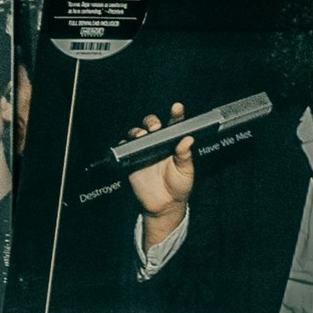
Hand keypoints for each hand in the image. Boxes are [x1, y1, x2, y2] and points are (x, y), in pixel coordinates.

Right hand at [123, 107, 196, 242]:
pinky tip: (129, 146)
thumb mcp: (186, 172)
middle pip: (152, 125)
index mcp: (174, 144)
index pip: (175, 125)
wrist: (165, 205)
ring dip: (138, 131)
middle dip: (151, 121)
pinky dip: (125, 144)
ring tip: (143, 136)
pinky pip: (125, 148)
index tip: (177, 107)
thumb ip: (185, 156)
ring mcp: (145, 151)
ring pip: (137, 133)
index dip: (176, 114)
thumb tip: (188, 140)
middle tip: (155, 127)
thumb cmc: (179, 186)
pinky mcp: (133, 160)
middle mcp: (159, 145)